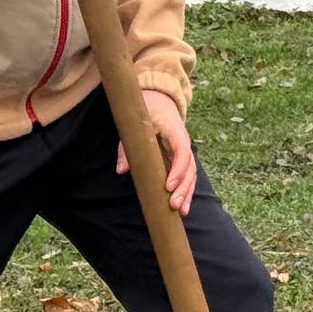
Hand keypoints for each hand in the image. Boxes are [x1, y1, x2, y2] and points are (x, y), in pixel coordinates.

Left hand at [115, 87, 196, 213]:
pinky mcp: (180, 158)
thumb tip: (121, 170)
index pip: (183, 151)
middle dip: (183, 188)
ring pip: (191, 174)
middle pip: (190, 168)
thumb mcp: (134, 125)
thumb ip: (127, 147)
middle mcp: (183, 142)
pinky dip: (186, 192)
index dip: (177, 170)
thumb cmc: (145, 111)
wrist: (158, 100)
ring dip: (187, 193)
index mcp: (174, 131)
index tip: (168, 186)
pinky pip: (187, 176)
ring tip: (181, 211)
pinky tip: (182, 208)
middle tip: (173, 204)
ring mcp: (184, 151)